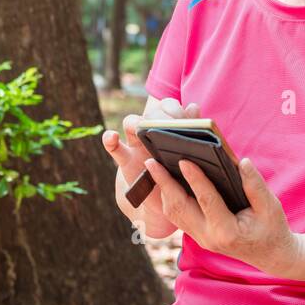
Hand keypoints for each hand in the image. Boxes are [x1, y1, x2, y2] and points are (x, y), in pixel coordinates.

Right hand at [104, 97, 198, 239]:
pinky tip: (112, 137)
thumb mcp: (188, 154)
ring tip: (141, 126)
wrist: (165, 198)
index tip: (186, 119)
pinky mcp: (126, 160)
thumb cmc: (180, 172)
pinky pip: (114, 148)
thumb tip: (193, 107)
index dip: (175, 108)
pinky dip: (110, 140)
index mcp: (168, 125)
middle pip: (150, 111)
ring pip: (130, 122)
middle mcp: (150, 130)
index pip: (168, 106)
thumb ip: (191, 131)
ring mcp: (136, 144)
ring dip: (136, 122)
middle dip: (161, 114)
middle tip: (172, 124)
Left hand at [144, 154, 299, 277]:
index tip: (184, 160)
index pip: (207, 201)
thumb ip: (255, 185)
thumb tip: (242, 162)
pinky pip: (177, 215)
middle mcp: (208, 237)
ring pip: (173, 213)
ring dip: (163, 189)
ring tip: (154, 166)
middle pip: (179, 208)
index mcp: (227, 231)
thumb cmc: (271, 229)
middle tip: (151, 161)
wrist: (270, 255)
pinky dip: (169, 196)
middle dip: (164, 183)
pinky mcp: (196, 234)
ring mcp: (199, 238)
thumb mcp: (271, 207)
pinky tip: (165, 179)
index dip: (195, 179)